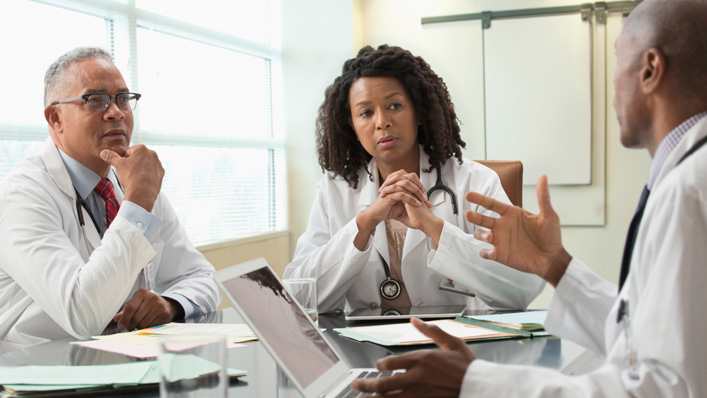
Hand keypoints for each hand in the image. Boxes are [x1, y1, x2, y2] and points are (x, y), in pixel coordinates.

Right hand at [101, 145, 163, 211]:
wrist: (141, 193)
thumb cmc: (130, 177)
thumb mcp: (118, 165)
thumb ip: (111, 157)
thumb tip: (104, 152)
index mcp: (142, 149)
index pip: (129, 152)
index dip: (123, 160)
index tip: (123, 167)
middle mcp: (153, 154)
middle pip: (138, 158)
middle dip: (133, 164)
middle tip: (128, 173)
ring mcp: (158, 164)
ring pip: (145, 165)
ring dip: (140, 169)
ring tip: (135, 178)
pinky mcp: (161, 174)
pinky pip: (152, 173)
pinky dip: (147, 176)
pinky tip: (142, 181)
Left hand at [113, 288, 179, 330]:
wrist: (165, 306)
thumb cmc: (146, 305)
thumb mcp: (134, 304)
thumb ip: (124, 311)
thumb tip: (117, 318)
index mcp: (141, 293)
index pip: (130, 308)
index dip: (124, 319)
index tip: (120, 327)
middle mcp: (152, 297)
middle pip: (135, 318)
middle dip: (130, 325)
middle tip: (130, 327)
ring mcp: (159, 306)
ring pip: (143, 324)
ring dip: (139, 327)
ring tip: (141, 322)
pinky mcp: (164, 314)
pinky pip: (151, 327)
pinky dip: (147, 328)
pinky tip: (149, 323)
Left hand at [352, 317, 474, 396]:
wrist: (481, 388)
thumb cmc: (468, 368)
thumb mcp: (452, 343)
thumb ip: (431, 331)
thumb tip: (415, 320)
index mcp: (421, 360)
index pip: (390, 363)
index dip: (380, 365)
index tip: (377, 367)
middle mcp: (416, 378)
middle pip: (383, 383)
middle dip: (366, 385)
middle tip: (356, 385)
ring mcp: (418, 395)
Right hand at [354, 170, 429, 249]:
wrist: (376, 215)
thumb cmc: (389, 209)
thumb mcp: (406, 205)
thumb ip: (416, 202)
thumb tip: (429, 203)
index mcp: (397, 182)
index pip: (412, 178)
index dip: (420, 185)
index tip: (425, 195)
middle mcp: (394, 183)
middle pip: (409, 177)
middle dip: (419, 186)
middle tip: (425, 197)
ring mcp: (390, 188)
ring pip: (405, 184)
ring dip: (416, 192)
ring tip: (422, 200)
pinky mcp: (388, 195)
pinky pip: (401, 194)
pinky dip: (410, 198)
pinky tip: (416, 204)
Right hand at [464, 175, 570, 285]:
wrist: (552, 259)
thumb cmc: (551, 236)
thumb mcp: (548, 215)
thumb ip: (543, 197)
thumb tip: (543, 177)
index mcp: (511, 214)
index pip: (492, 204)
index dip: (480, 199)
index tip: (469, 195)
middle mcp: (503, 226)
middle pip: (482, 219)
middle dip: (474, 217)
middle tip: (469, 214)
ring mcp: (500, 240)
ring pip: (480, 234)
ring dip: (481, 235)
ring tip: (489, 237)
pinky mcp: (500, 255)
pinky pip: (486, 253)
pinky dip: (485, 252)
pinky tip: (491, 252)